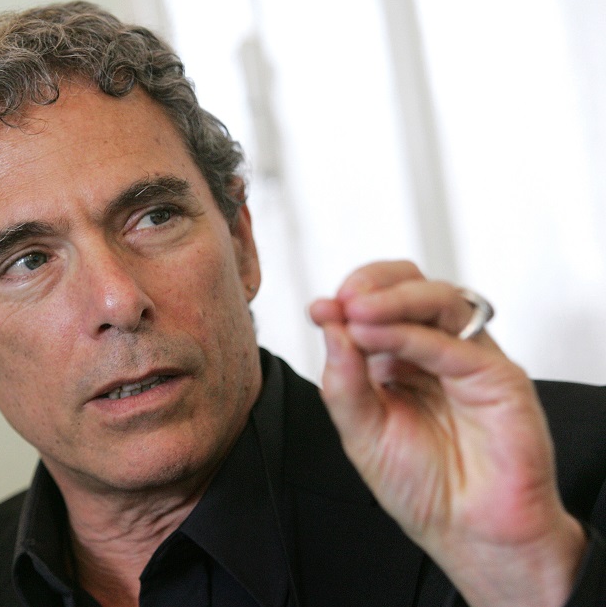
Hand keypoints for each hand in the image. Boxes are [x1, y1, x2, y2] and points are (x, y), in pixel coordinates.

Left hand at [309, 261, 585, 606]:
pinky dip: (413, 334)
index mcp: (398, 360)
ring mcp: (467, 358)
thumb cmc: (421, 486)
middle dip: (371, 285)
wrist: (467, 533)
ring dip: (392, 299)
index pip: (378, 305)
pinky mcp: (497, 375)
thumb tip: (330, 326)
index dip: (348, 299)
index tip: (320, 309)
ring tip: (356, 312)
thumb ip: (344, 380)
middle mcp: (433, 350)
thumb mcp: (361, 432)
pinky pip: (454, 344)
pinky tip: (379, 336)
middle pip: (411, 286)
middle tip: (341, 301)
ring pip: (439, 300)